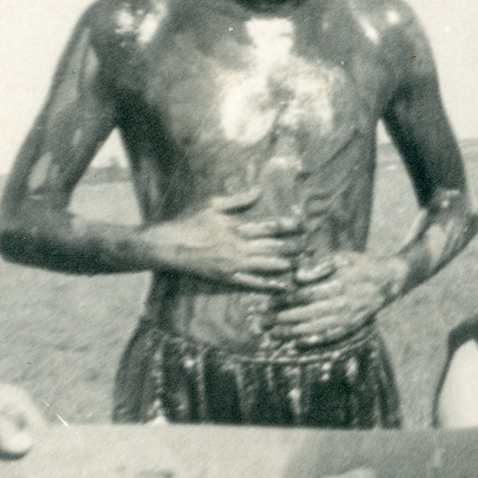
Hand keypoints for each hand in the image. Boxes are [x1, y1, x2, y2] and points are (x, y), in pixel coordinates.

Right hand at [150, 189, 303, 289]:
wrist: (168, 245)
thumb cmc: (188, 222)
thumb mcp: (212, 204)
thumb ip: (238, 200)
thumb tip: (259, 190)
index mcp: (236, 226)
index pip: (269, 226)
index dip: (288, 226)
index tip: (303, 225)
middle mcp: (238, 245)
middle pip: (272, 246)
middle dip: (292, 246)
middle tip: (309, 247)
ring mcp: (233, 263)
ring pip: (266, 264)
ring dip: (285, 264)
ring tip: (301, 265)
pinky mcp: (227, 278)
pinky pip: (252, 283)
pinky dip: (268, 285)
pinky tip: (283, 287)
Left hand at [268, 251, 403, 347]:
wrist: (388, 281)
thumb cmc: (360, 265)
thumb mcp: (342, 257)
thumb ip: (320, 266)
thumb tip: (298, 275)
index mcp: (337, 285)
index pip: (303, 295)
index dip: (283, 301)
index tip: (266, 303)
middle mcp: (341, 304)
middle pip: (305, 315)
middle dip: (280, 320)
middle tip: (261, 323)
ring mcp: (346, 318)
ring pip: (314, 329)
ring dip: (291, 334)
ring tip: (272, 335)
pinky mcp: (350, 327)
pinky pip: (329, 337)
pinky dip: (312, 342)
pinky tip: (296, 344)